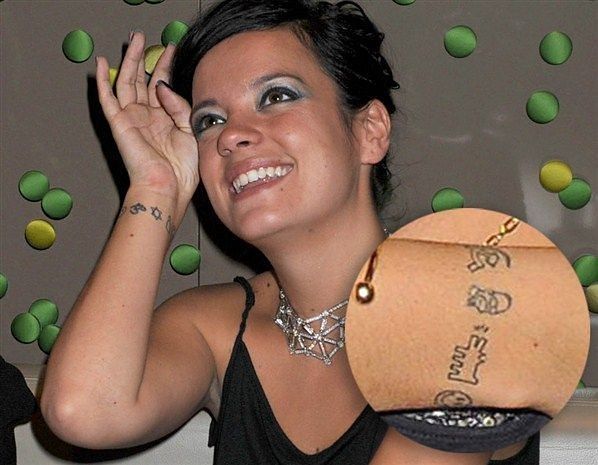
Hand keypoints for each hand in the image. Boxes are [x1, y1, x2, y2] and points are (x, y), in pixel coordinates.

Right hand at [96, 32, 198, 204]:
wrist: (167, 187)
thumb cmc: (182, 168)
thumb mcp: (190, 130)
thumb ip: (179, 105)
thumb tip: (162, 84)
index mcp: (165, 119)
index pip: (162, 85)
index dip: (164, 66)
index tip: (170, 48)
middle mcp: (147, 117)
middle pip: (142, 80)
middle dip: (144, 57)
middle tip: (144, 37)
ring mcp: (132, 119)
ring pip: (126, 82)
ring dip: (128, 60)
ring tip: (132, 40)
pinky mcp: (119, 124)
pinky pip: (107, 99)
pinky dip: (102, 80)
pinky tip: (101, 63)